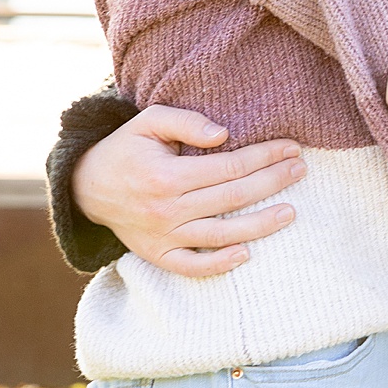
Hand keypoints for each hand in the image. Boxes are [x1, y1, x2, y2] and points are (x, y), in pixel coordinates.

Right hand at [72, 104, 305, 276]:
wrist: (86, 186)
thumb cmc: (127, 148)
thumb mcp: (148, 121)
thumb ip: (185, 121)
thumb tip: (223, 134)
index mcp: (166, 175)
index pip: (228, 167)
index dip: (263, 157)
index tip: (291, 148)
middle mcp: (166, 209)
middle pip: (231, 198)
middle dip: (271, 183)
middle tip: (301, 171)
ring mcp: (162, 236)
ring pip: (219, 234)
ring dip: (259, 225)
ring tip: (291, 212)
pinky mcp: (157, 255)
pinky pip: (190, 266)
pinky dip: (217, 264)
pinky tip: (246, 255)